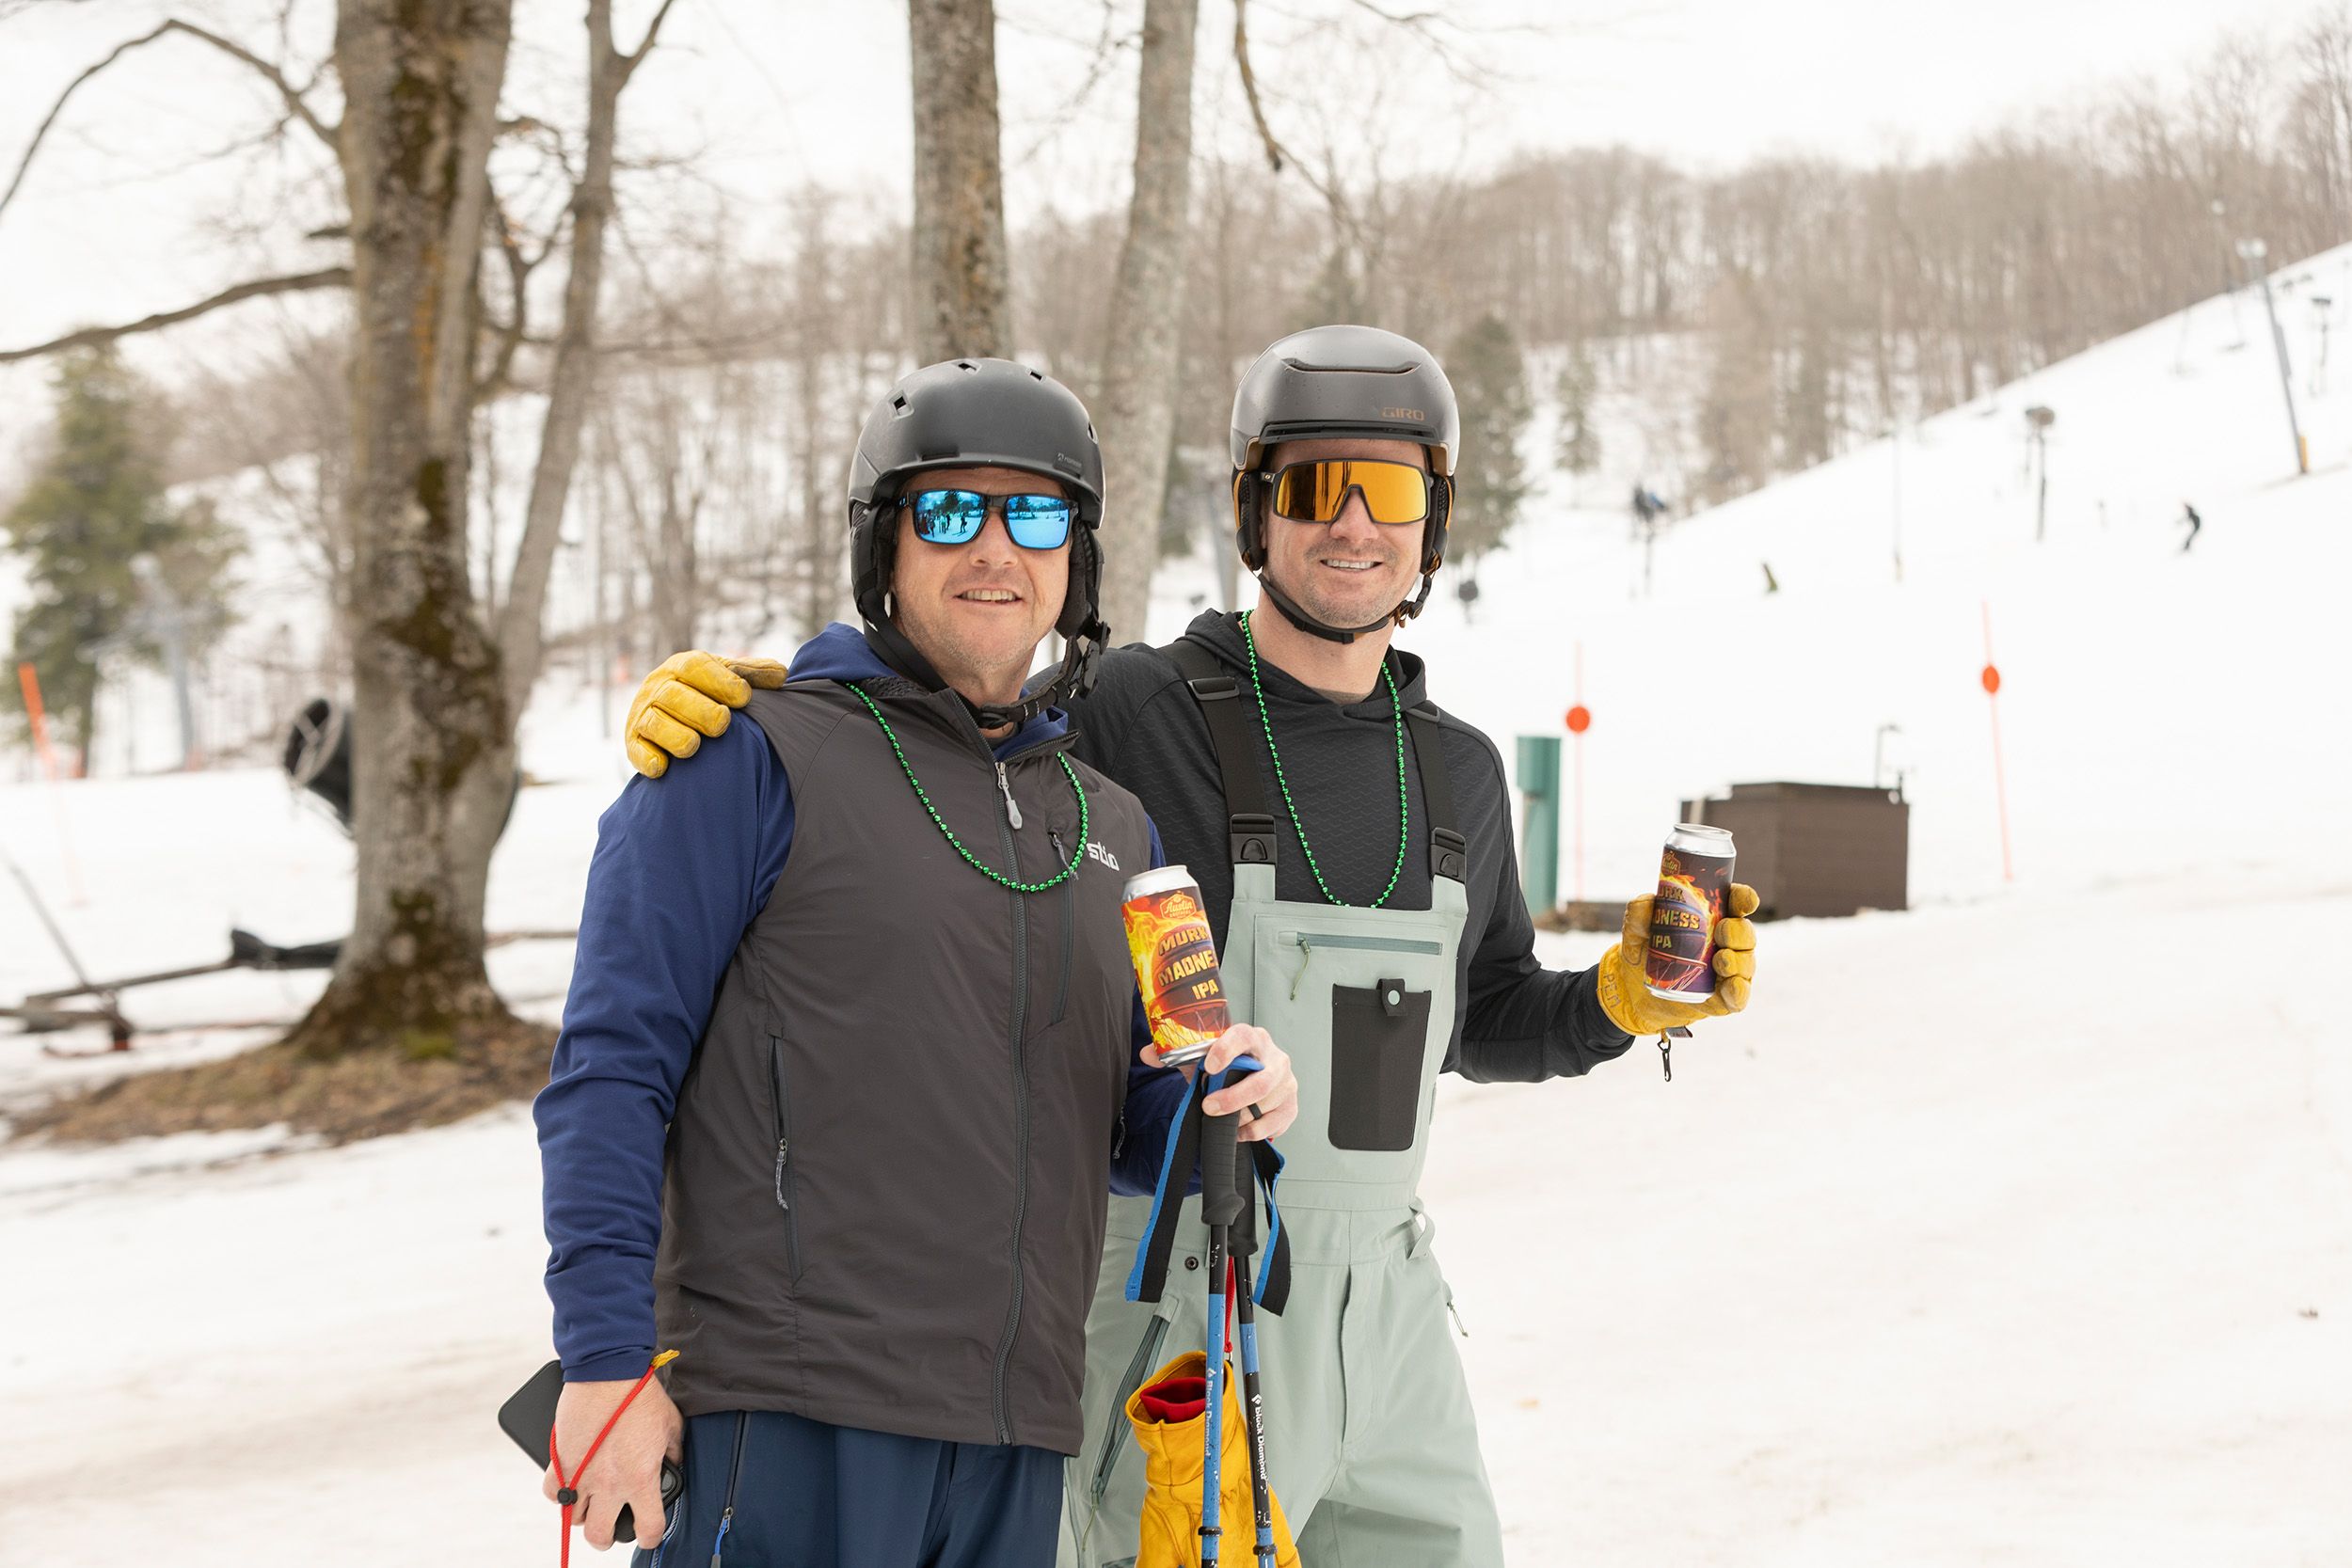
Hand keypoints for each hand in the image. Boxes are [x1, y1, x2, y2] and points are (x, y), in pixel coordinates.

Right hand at [542, 1373, 683, 1550]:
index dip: (650, 1536)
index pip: (648, 1528)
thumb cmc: (641, 1395)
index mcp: (640, 1479)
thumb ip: (673, 1452)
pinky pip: (553, 1493)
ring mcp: (580, 1476)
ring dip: (584, 1514)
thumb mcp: (671, 1425)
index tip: (648, 1533)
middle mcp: (608, 1484)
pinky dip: (560, 1493)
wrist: (608, 1371)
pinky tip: (571, 1485)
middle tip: (611, 1528)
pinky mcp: (558, 1462)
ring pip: (573, 1518)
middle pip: (600, 1536)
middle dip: (607, 1537)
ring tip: (592, 1503)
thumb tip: (673, 1465)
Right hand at [625, 650, 788, 777]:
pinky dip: (647, 759)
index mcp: (683, 667)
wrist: (669, 716)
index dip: (719, 680)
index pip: (696, 667)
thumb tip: (781, 676)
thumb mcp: (728, 679)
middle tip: (722, 723)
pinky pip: (636, 751)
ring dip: (674, 735)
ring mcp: (643, 716)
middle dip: (698, 709)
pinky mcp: (633, 743)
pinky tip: (663, 767)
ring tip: (694, 746)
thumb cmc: (707, 694)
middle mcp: (659, 688)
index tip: (744, 697)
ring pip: (653, 722)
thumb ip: (752, 675)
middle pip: (672, 695)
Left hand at [1142, 1023, 1297, 1141]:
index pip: (1244, 1037)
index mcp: (1252, 1037)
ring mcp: (1287, 1083)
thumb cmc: (1225, 1067)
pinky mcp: (1291, 1106)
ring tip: (1222, 1120)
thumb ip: (1175, 1054)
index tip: (1209, 1066)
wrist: (1248, 1079)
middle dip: (1233, 1098)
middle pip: (1261, 1080)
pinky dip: (1253, 1131)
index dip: (1227, 1050)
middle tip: (1208, 1107)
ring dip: (1240, 1117)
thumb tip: (1148, 1054)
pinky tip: (1239, 1130)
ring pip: (1267, 1105)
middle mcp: (1275, 1057)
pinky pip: (1275, 1124)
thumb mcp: (1201, 1058)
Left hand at [1593, 883, 1759, 1035]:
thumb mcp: (1636, 932)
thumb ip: (1639, 913)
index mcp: (1713, 920)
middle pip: (1745, 933)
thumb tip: (1649, 901)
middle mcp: (1726, 944)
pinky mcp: (1724, 999)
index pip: (1735, 904)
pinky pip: (1739, 996)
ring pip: (1746, 963)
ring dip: (1738, 961)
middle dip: (1737, 932)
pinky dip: (1739, 991)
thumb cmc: (1645, 953)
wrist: (1634, 992)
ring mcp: (1728, 972)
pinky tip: (1732, 986)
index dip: (1744, 899)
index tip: (1746, 901)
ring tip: (1721, 960)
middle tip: (1721, 932)